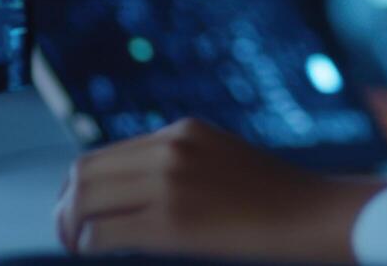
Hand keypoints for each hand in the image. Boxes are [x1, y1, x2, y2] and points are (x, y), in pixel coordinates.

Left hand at [55, 117, 386, 261]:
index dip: (79, 187)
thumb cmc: (281, 203)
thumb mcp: (225, 164)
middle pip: (84, 172)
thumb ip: (182, 168)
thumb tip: (132, 198)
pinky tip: (94, 257)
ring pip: (85, 201)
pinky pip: (103, 235)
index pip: (104, 154)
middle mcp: (171, 148)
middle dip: (65, 207)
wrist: (321, 216)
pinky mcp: (172, 222)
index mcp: (182, 131)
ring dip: (70, 229)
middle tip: (67, 236)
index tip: (78, 214)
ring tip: (75, 249)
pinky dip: (88, 248)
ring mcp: (170, 182)